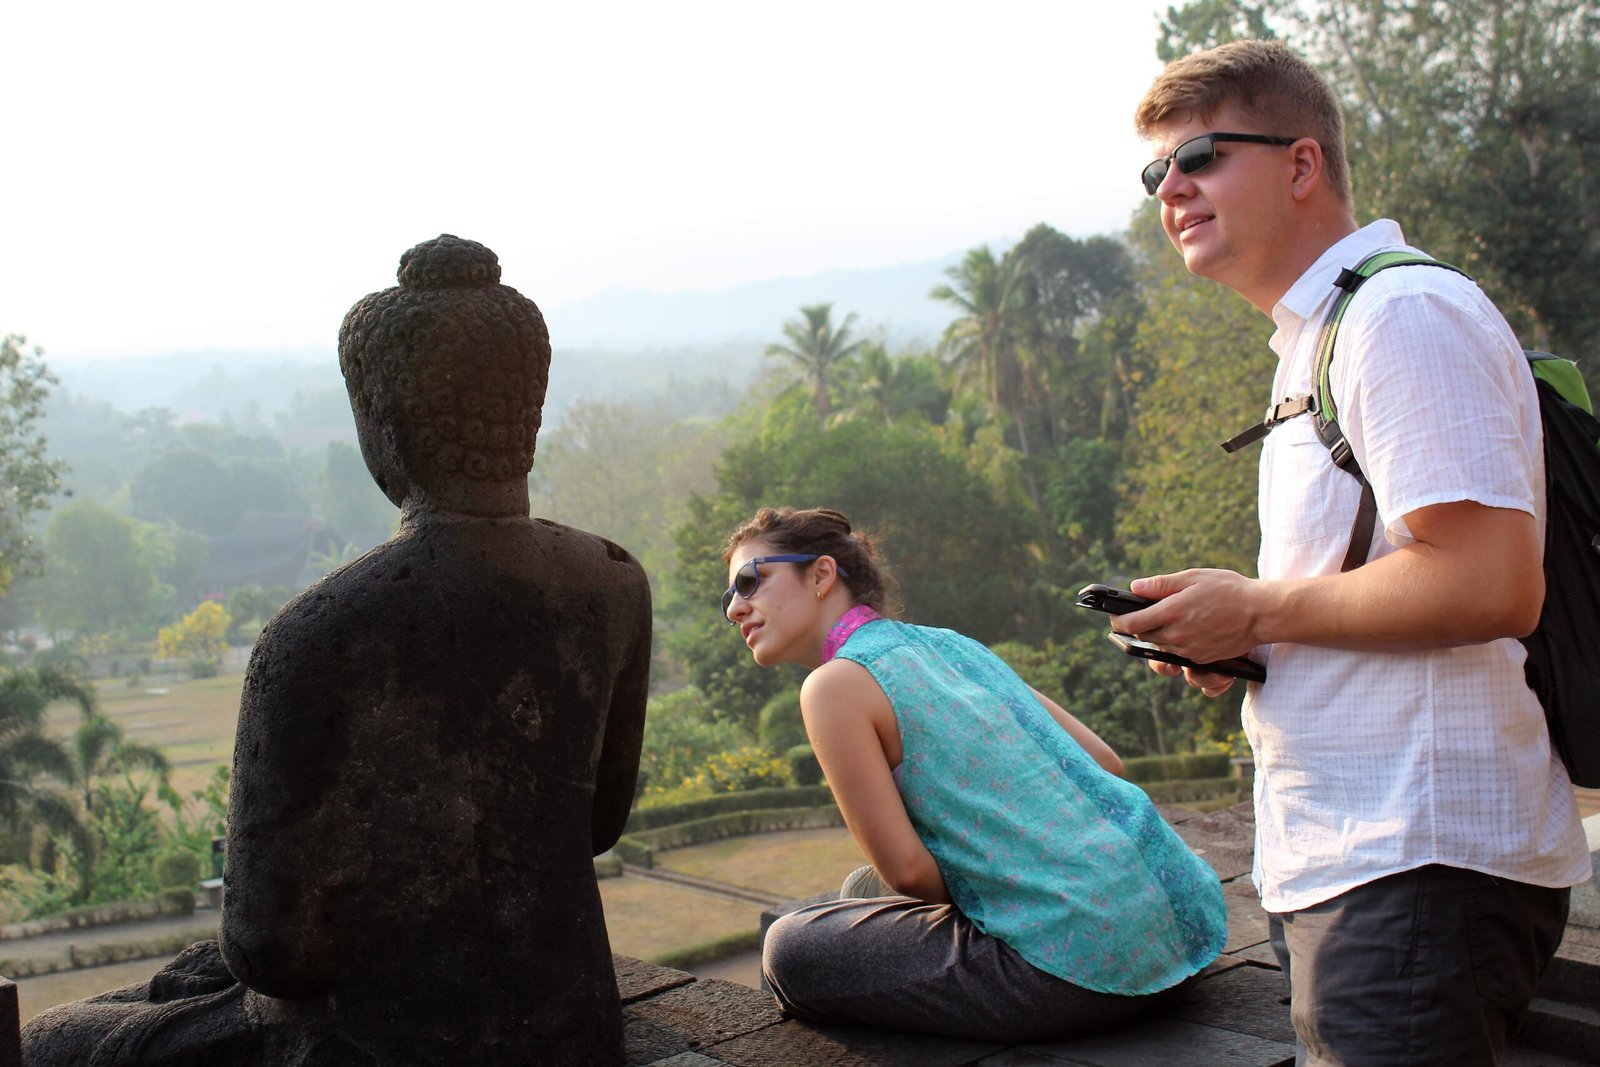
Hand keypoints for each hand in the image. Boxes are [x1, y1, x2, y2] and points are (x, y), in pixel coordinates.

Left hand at [1115, 568, 1259, 663]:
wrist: (1261, 613)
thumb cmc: (1229, 590)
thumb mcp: (1193, 578)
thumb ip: (1161, 585)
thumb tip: (1135, 587)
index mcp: (1172, 613)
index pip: (1133, 624)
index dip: (1119, 621)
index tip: (1115, 617)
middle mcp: (1178, 636)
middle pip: (1144, 638)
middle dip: (1137, 628)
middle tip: (1138, 616)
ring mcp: (1189, 651)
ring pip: (1159, 648)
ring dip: (1156, 638)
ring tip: (1162, 623)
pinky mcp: (1201, 659)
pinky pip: (1178, 656)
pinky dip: (1175, 645)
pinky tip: (1183, 631)